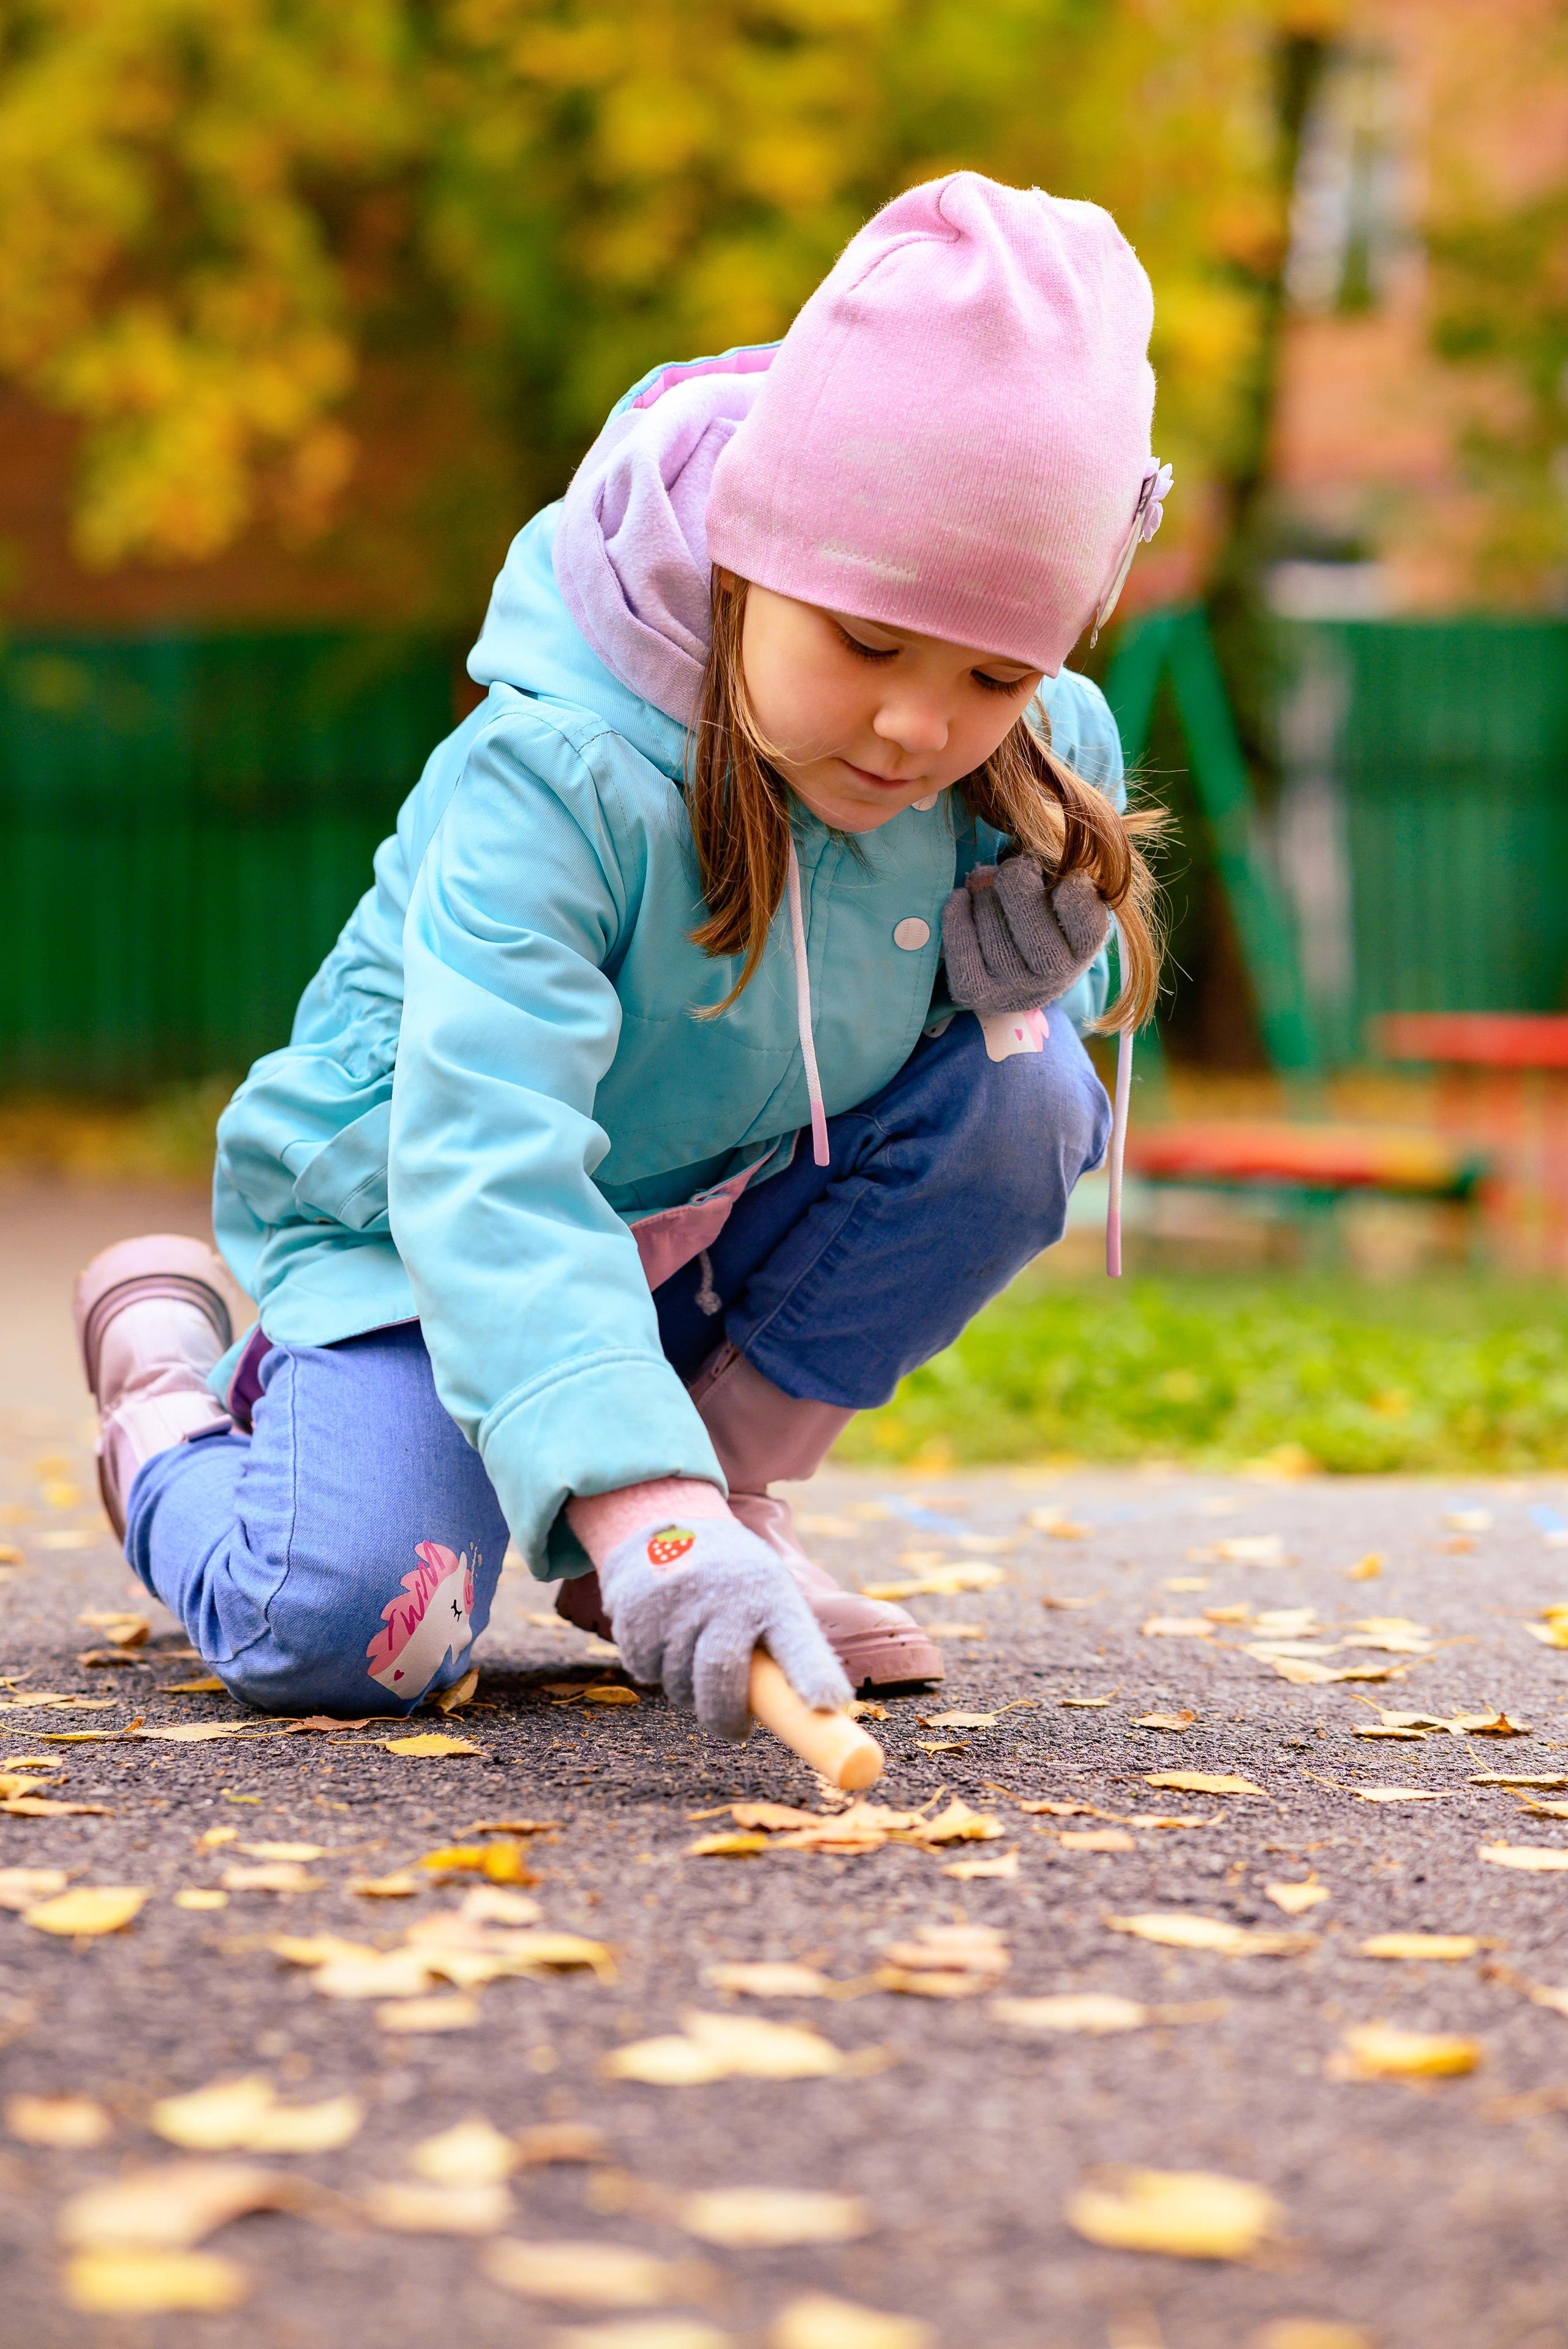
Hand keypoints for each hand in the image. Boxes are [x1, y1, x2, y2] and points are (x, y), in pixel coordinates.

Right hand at [596, 1513, 852, 1738]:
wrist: (667, 1520)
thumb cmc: (734, 1578)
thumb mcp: (769, 1591)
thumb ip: (786, 1645)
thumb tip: (818, 1710)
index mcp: (771, 1595)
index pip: (797, 1641)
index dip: (812, 1676)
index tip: (829, 1706)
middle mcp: (724, 1595)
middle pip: (719, 1679)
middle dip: (724, 1717)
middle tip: (734, 1728)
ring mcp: (676, 1600)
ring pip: (677, 1683)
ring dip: (685, 1690)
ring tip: (693, 1658)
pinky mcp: (636, 1609)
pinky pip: (644, 1668)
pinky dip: (654, 1667)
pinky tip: (664, 1638)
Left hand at [941, 856, 1108, 1014]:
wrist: (1015, 979)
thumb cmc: (1042, 923)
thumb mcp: (1059, 901)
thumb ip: (1051, 879)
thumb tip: (1007, 867)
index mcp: (1081, 951)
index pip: (1087, 927)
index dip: (1075, 893)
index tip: (1065, 875)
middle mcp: (1052, 975)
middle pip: (1033, 929)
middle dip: (1017, 886)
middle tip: (1011, 870)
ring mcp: (1014, 987)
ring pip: (994, 934)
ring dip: (984, 897)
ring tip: (982, 882)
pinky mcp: (978, 993)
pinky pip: (962, 954)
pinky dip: (956, 919)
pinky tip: (959, 898)